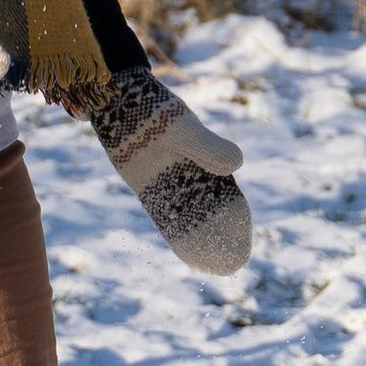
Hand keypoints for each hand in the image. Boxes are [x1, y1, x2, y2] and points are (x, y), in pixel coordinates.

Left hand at [91, 73, 251, 279]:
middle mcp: (190, 172)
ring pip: (191, 216)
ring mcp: (169, 181)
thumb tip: (237, 164)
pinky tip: (191, 253)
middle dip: (223, 235)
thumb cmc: (154, 110)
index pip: (227, 194)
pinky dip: (180, 234)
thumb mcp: (182, 129)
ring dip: (203, 239)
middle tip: (235, 261)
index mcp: (206, 157)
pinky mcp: (147, 187)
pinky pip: (167, 216)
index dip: (236, 217)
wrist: (120, 101)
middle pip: (211, 210)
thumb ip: (206, 147)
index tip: (246, 234)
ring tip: (218, 264)